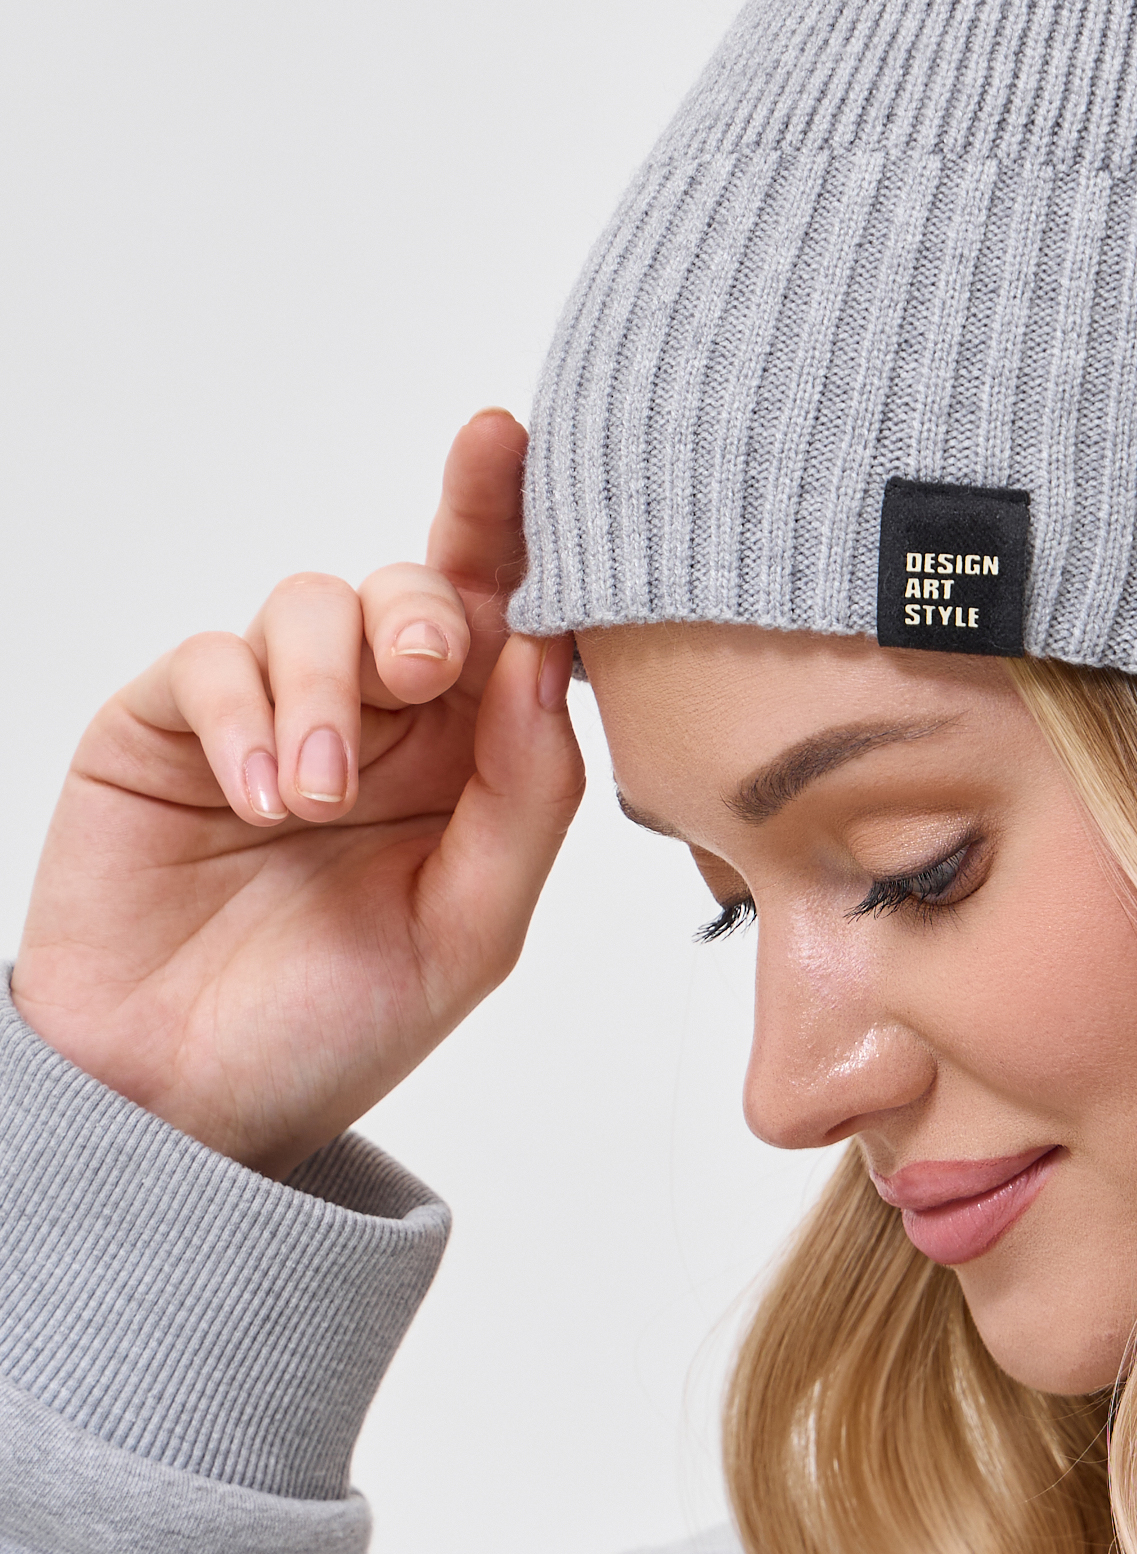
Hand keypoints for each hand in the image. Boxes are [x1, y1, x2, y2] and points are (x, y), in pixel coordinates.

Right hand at [10, 409, 584, 1176]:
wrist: (184, 1110)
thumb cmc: (336, 1031)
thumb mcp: (468, 932)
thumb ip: (524, 798)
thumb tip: (548, 656)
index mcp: (472, 759)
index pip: (508, 620)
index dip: (513, 523)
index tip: (513, 444)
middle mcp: (381, 722)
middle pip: (416, 588)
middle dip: (422, 610)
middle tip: (419, 671)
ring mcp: (272, 714)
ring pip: (313, 606)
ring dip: (324, 688)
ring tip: (311, 802)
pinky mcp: (170, 727)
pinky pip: (212, 661)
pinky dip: (243, 714)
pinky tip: (258, 797)